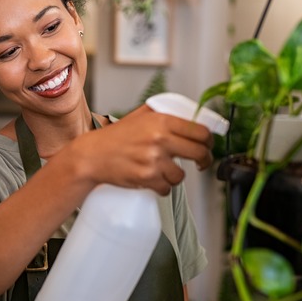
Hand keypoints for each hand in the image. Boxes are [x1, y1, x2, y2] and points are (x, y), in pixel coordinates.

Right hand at [76, 105, 213, 194]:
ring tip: (163, 170)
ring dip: (175, 176)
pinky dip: (162, 187)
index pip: (200, 132)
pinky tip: (152, 180)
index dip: (209, 141)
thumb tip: (189, 115)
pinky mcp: (147, 178)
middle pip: (199, 153)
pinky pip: (167, 188)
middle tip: (201, 163)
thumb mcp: (138, 116)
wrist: (92, 156)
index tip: (208, 145)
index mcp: (161, 121)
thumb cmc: (114, 138)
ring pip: (182, 175)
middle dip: (204, 160)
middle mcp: (160, 139)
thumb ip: (162, 112)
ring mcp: (154, 160)